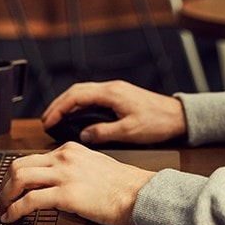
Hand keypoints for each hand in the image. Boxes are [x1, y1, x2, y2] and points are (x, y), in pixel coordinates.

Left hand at [0, 142, 155, 224]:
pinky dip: (15, 210)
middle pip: (20, 164)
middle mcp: (64, 158)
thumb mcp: (95, 164)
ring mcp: (64, 175)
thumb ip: (74, 167)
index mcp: (71, 150)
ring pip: (19, 179)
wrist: (139, 193)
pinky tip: (13, 217)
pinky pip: (29, 201)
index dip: (19, 174)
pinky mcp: (66, 194)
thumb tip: (57, 181)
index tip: (15, 186)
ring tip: (6, 209)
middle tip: (4, 198)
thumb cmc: (123, 184)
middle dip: (6, 184)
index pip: (34, 158)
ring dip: (6, 196)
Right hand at [41, 80, 186, 144]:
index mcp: (112, 93)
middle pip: (76, 91)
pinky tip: (76, 117)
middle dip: (59, 105)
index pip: (76, 96)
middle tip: (47, 120)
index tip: (48, 120)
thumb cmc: (158, 122)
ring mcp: (115, 91)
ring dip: (68, 104)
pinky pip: (93, 97)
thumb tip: (84, 135)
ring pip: (84, 93)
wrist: (178, 117)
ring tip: (56, 118)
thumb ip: (103, 133)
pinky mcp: (119, 96)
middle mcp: (112, 88)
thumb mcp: (129, 132)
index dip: (59, 108)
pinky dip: (80, 106)